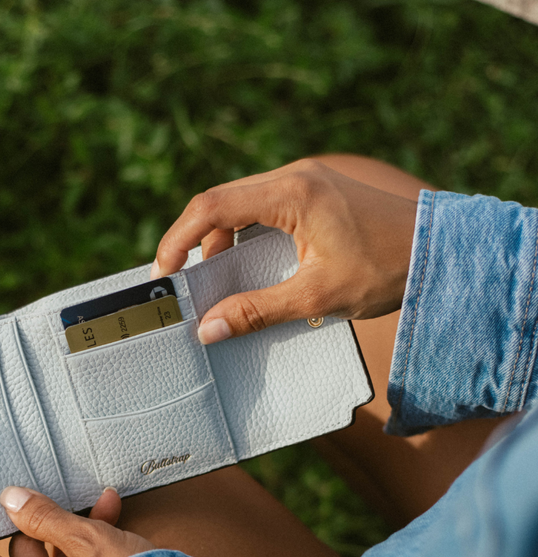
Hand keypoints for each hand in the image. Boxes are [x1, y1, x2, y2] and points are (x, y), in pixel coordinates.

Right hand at [151, 159, 417, 343]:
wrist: (442, 250)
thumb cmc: (387, 268)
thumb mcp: (318, 296)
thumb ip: (257, 310)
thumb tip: (208, 330)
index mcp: (292, 193)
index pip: (213, 207)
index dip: (178, 239)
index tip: (163, 273)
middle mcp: (294, 176)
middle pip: (221, 201)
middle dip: (195, 242)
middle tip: (182, 282)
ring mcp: (305, 179)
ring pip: (241, 203)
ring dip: (221, 240)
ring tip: (216, 281)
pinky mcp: (314, 190)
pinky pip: (263, 208)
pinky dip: (245, 236)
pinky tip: (248, 266)